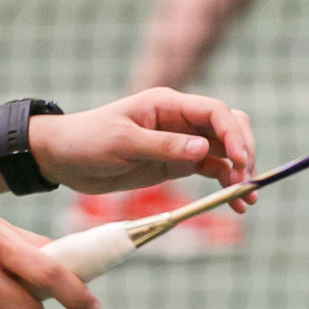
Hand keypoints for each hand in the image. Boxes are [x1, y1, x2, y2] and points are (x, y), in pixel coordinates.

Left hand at [31, 88, 257, 198]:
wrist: (63, 158)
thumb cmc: (88, 140)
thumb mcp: (123, 143)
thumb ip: (164, 145)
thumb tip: (205, 148)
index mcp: (168, 104)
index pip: (214, 112)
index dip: (234, 134)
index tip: (241, 161)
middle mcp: (180, 120)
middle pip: (228, 128)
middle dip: (243, 152)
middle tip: (245, 182)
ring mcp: (180, 142)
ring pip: (224, 151)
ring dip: (239, 172)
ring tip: (245, 200)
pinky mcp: (175, 164)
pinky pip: (210, 170)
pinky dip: (225, 184)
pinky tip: (234, 204)